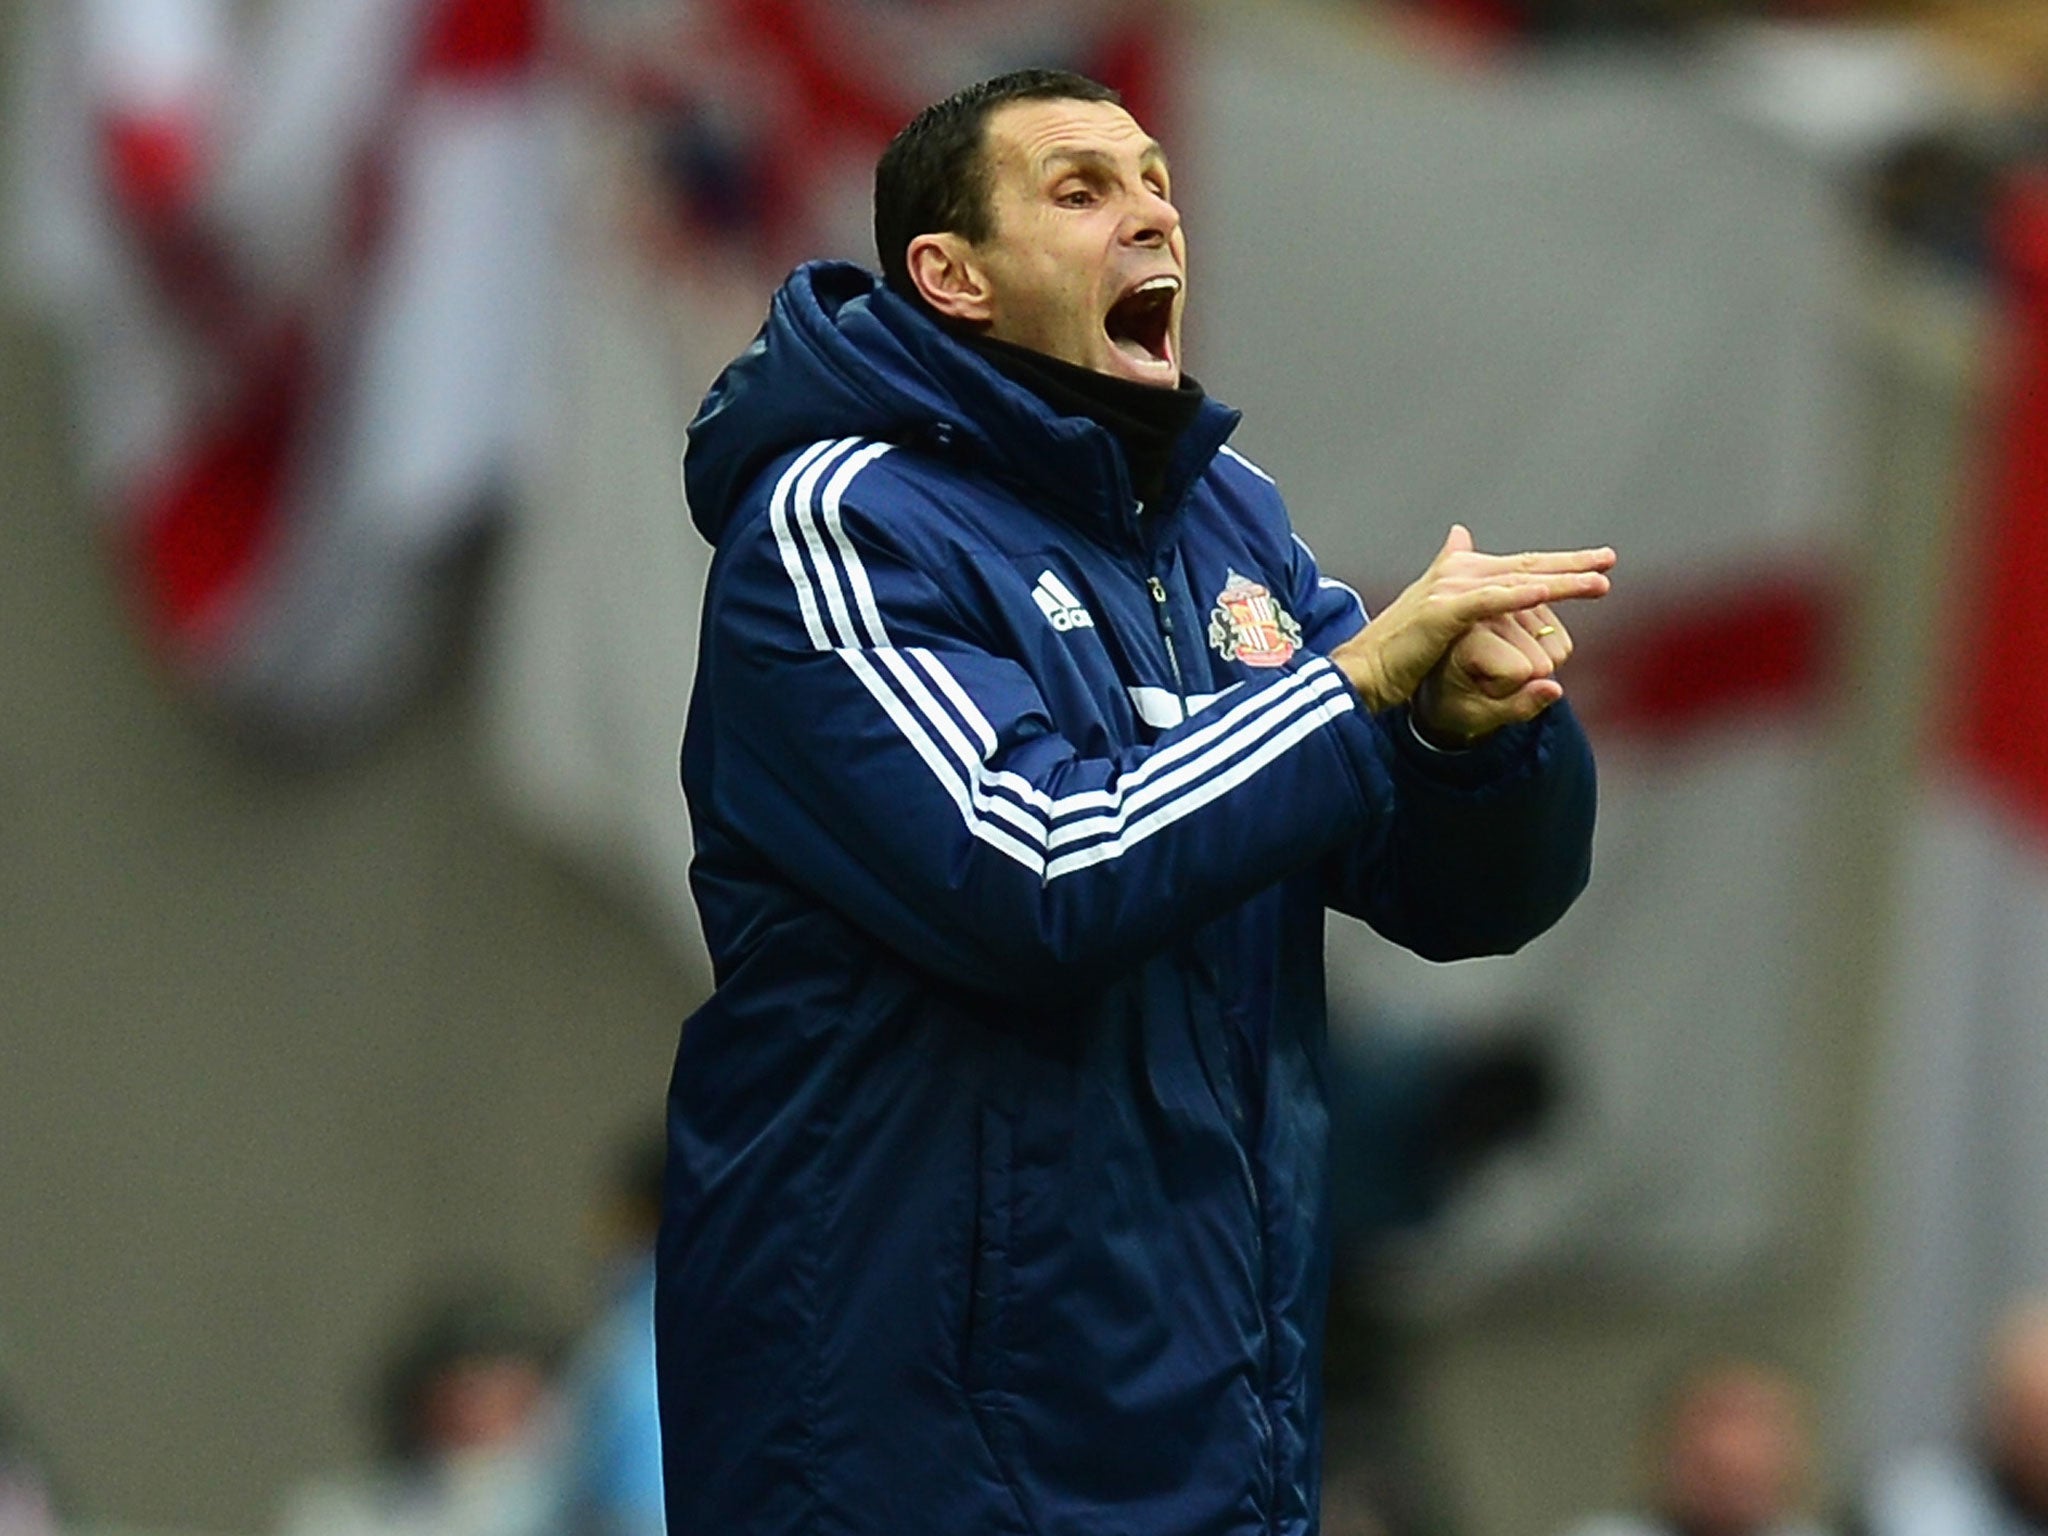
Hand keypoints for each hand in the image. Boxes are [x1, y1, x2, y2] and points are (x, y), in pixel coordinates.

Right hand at [1330, 525, 1612, 715]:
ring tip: (1598, 583)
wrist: (1364, 671)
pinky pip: (1490, 602)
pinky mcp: (1441, 612)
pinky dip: (1519, 596)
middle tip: (1609, 561)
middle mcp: (1455, 572)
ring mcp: (1448, 590)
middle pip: (1525, 566)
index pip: (1521, 564)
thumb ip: (1449, 572)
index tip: (1599, 561)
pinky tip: (1546, 592)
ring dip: (1560, 582)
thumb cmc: (1399, 649)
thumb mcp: (1431, 607)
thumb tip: (1460, 532)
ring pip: (1516, 582)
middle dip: (1572, 565)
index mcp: (1458, 572)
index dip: (1561, 562)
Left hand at [1413, 604, 1577, 746]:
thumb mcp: (1478, 715)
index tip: (1473, 684)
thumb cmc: (1453, 697)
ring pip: (1558, 647)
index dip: (1503, 689)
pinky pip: (1560, 636)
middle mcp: (1487, 606)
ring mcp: (1508, 598)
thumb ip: (1518, 706)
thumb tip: (1555, 690)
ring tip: (1498, 662)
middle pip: (1544, 659)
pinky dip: (1546, 648)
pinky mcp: (1525, 596)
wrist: (1437, 675)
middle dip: (1524, 678)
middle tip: (1487, 676)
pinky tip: (1515, 648)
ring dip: (1537, 663)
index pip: (1520, 671)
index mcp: (1465, 632)